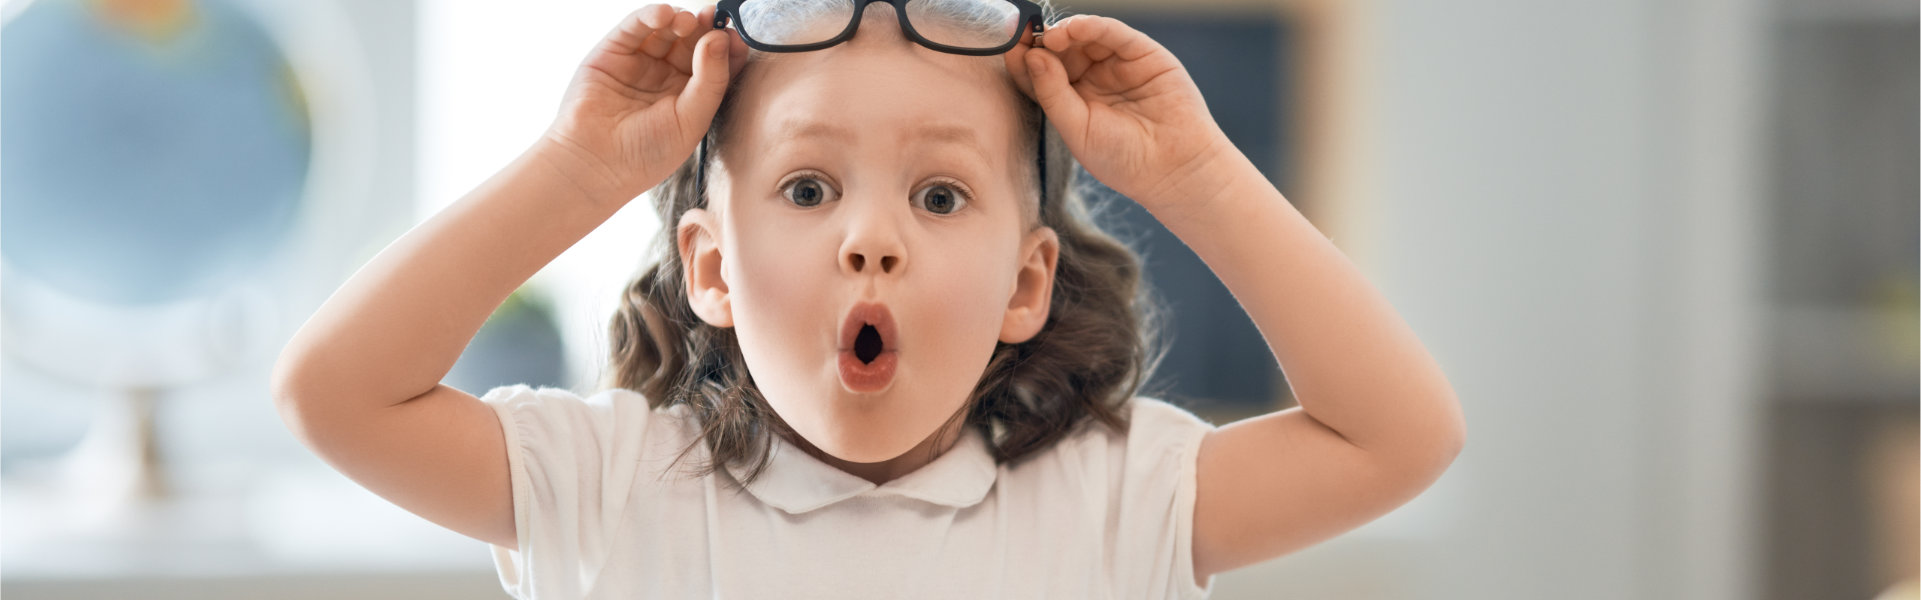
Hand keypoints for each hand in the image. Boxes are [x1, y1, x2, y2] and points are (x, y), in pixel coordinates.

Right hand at [544, 4, 748, 202]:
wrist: (595, 164)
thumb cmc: (646, 154)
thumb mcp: (691, 120)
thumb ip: (711, 80)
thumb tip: (722, 38)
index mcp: (691, 96)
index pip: (716, 64)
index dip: (727, 48)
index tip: (737, 35)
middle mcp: (666, 77)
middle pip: (693, 42)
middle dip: (705, 28)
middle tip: (714, 18)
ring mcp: (640, 62)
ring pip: (666, 30)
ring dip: (680, 19)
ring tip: (687, 21)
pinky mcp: (613, 52)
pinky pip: (634, 27)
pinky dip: (650, 15)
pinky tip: (664, 15)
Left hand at [1005, 16, 1235, 210]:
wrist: (1173, 169)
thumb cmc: (1123, 159)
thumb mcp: (1077, 129)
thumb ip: (1052, 93)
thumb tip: (1031, 56)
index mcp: (1072, 100)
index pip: (1041, 73)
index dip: (1024, 59)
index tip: (1009, 46)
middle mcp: (1093, 78)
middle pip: (1060, 50)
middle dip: (1041, 41)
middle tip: (1025, 36)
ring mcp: (1117, 64)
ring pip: (1085, 37)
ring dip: (1065, 31)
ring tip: (1051, 36)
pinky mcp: (1142, 54)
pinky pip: (1114, 33)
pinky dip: (1094, 26)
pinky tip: (1076, 28)